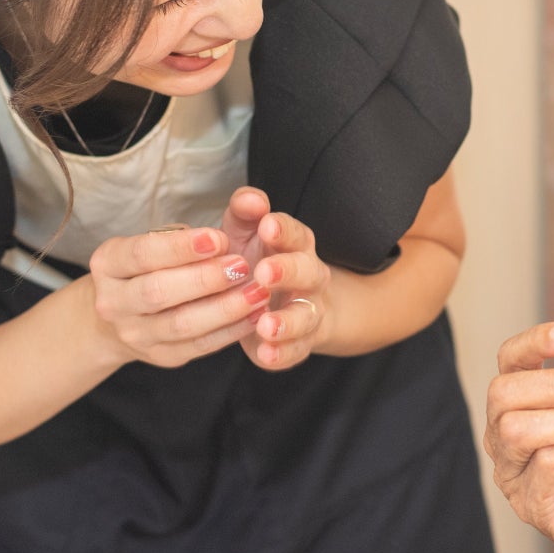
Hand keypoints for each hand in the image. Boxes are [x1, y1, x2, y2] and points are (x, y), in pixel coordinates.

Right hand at [86, 225, 272, 368]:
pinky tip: (255, 315)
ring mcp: (136, 334)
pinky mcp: (162, 356)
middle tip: (242, 265)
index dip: (181, 247)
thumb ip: (197, 227)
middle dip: (205, 279)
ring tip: (257, 292)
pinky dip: (231, 330)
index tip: (219, 238)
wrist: (122, 316)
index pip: (143, 254)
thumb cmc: (151, 267)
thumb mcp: (158, 241)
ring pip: (182, 324)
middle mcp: (113, 302)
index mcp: (108, 264)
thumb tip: (244, 206)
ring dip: (225, 308)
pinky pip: (200, 345)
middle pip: (159, 292)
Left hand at [221, 187, 332, 371]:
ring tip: (266, 325)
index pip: (295, 233)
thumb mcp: (245, 233)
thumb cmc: (256, 260)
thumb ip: (244, 212)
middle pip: (308, 272)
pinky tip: (265, 353)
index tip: (266, 225)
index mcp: (295, 246)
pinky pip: (296, 351)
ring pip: (306, 315)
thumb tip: (250, 199)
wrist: (286, 304)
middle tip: (264, 273)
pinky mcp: (298, 343)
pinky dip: (283, 353)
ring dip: (288, 321)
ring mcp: (307, 311)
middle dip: (288, 271)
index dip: (283, 229)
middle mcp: (309, 277)